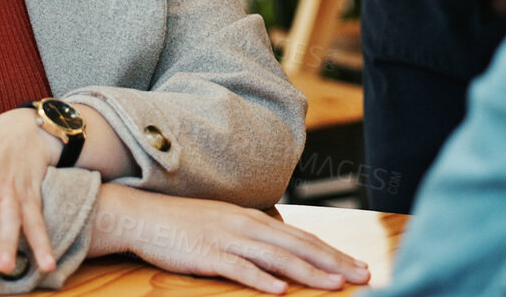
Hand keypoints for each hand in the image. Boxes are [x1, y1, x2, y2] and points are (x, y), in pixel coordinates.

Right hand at [88, 184, 369, 292]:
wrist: (143, 216)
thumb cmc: (184, 224)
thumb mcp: (226, 224)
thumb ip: (253, 236)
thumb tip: (281, 248)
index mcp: (254, 219)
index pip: (302, 237)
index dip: (332, 251)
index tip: (357, 264)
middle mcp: (246, 226)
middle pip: (298, 245)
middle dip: (333, 261)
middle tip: (362, 275)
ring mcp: (227, 239)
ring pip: (276, 257)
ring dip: (309, 271)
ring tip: (334, 284)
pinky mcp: (207, 254)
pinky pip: (238, 269)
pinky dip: (261, 280)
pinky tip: (280, 290)